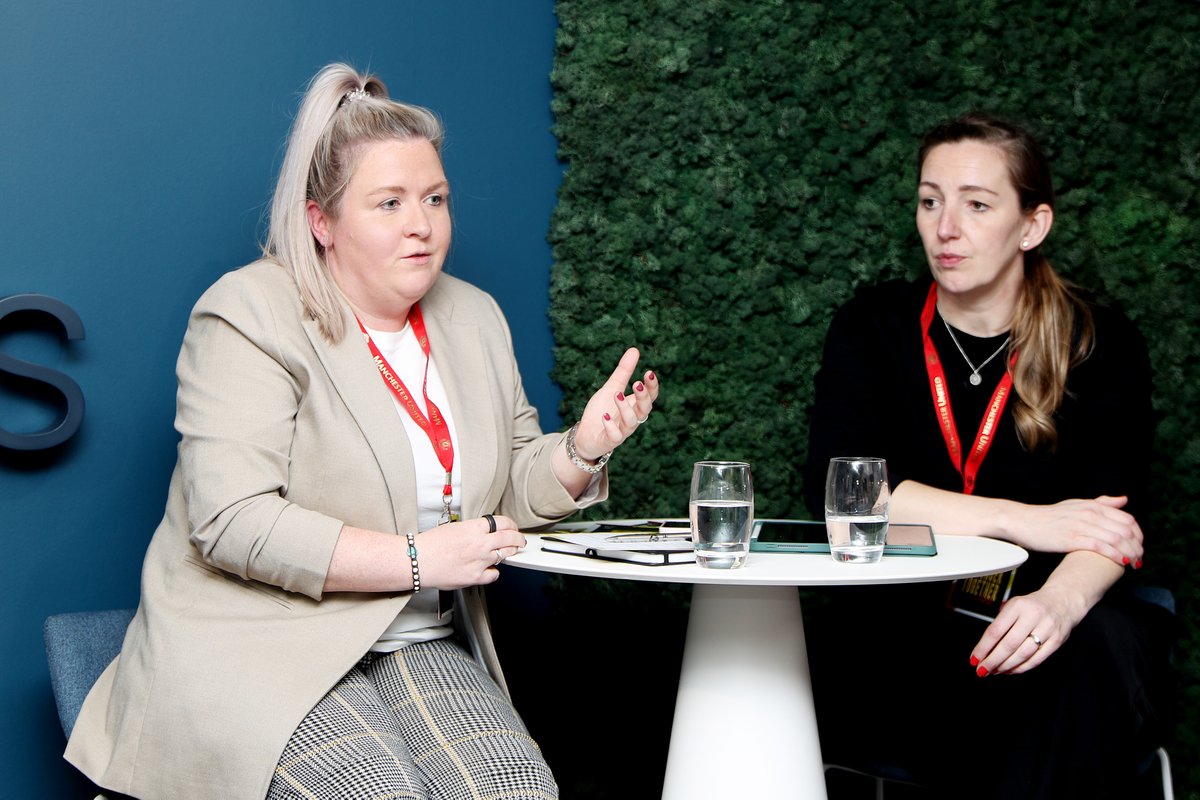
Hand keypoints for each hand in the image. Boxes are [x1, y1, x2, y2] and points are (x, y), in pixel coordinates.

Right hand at [413, 515, 525, 589]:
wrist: (417, 561)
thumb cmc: (429, 545)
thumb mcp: (454, 527)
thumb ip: (472, 530)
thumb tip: (483, 533)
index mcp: (474, 528)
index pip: (503, 522)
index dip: (511, 525)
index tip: (513, 527)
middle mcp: (480, 543)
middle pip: (510, 538)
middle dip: (518, 538)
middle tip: (520, 540)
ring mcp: (479, 561)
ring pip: (505, 555)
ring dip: (509, 553)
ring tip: (509, 552)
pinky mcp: (475, 576)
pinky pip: (494, 574)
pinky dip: (494, 572)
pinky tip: (490, 569)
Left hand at [571, 347, 658, 460]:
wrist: (585, 435)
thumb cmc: (602, 410)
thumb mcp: (611, 388)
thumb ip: (624, 372)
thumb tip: (635, 349)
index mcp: (635, 405)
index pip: (650, 396)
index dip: (652, 386)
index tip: (648, 372)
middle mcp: (632, 418)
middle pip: (645, 409)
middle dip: (643, 397)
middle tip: (636, 383)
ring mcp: (622, 431)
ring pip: (631, 422)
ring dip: (626, 408)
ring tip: (617, 394)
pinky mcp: (609, 441)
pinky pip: (615, 436)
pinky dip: (611, 426)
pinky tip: (605, 416)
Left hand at [969, 585, 1081, 675]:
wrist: (1063, 601)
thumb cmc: (1032, 605)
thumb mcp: (1014, 605)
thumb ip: (1001, 623)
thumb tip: (984, 649)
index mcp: (1018, 606)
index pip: (996, 630)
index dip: (983, 647)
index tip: (974, 659)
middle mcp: (1033, 616)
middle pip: (1009, 644)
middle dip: (993, 661)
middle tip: (982, 670)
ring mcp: (1047, 629)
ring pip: (1023, 654)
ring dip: (1006, 666)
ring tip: (995, 671)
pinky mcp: (1056, 641)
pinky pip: (1036, 660)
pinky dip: (1021, 668)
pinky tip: (1010, 670)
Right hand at [1006, 495, 1142, 567]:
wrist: (1023, 521)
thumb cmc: (1049, 516)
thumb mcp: (1077, 504)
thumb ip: (1102, 503)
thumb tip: (1124, 500)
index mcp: (1093, 506)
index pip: (1127, 520)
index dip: (1139, 535)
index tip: (1140, 546)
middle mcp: (1090, 514)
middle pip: (1126, 531)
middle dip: (1137, 547)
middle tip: (1140, 559)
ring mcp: (1081, 526)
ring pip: (1116, 539)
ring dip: (1130, 553)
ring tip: (1134, 564)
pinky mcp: (1071, 539)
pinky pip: (1100, 547)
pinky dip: (1114, 555)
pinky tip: (1120, 563)